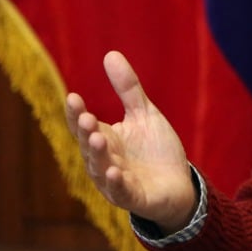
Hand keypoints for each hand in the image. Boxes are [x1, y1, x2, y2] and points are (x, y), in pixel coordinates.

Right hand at [64, 50, 196, 232]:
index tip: (73, 97)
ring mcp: (116, 181)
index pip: (84, 125)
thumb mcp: (144, 114)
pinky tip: (114, 172)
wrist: (178, 185)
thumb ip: (127, 89)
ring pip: (100, 169)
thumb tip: (110, 53)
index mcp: (105, 139)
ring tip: (97, 138)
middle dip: (86, 132)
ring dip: (98, 155)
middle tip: (86, 118)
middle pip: (89, 146)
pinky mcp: (133, 197)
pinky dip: (116, 183)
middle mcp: (104, 161)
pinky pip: (121, 191)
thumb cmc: (155, 150)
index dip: (76, 114)